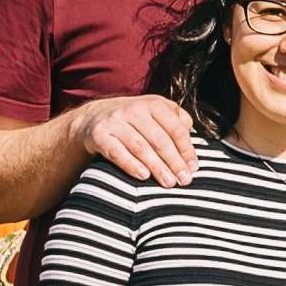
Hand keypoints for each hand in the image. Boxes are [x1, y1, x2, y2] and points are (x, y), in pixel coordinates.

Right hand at [78, 93, 200, 188]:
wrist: (92, 117)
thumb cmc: (133, 119)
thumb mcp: (155, 111)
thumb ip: (176, 119)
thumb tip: (190, 134)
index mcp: (153, 104)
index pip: (176, 128)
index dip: (186, 149)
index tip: (193, 167)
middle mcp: (134, 110)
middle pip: (159, 140)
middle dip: (174, 162)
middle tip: (184, 180)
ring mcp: (115, 122)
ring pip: (140, 147)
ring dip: (157, 167)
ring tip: (168, 182)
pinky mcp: (98, 135)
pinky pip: (116, 152)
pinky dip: (131, 165)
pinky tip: (144, 176)